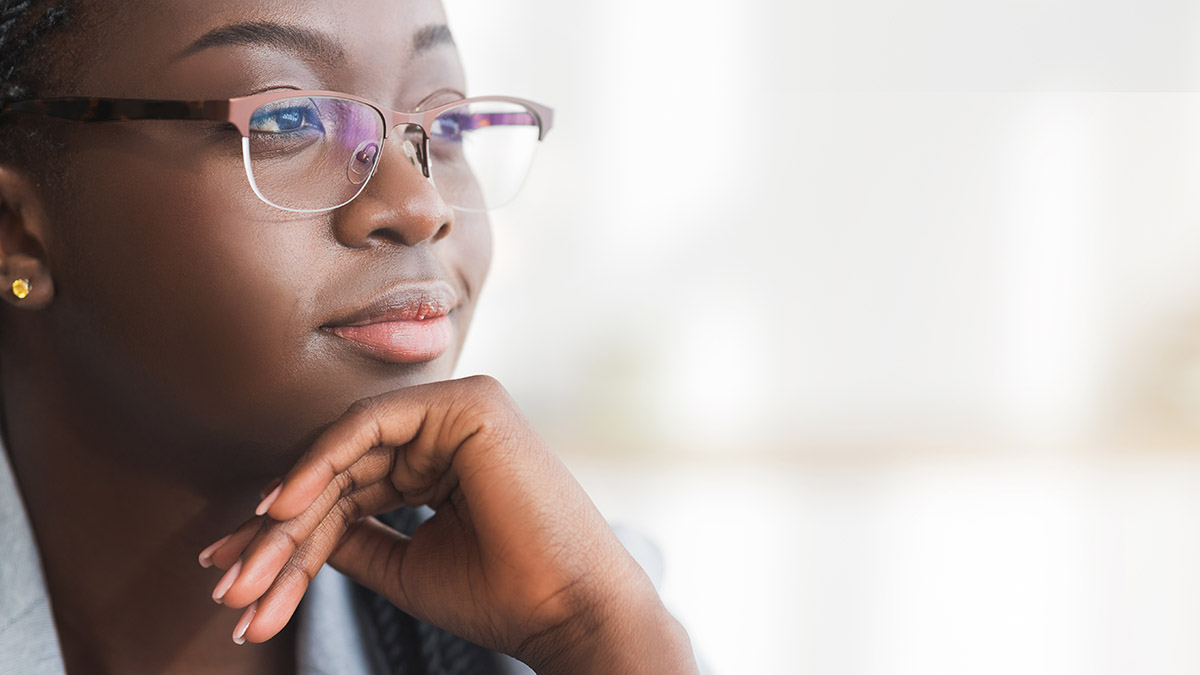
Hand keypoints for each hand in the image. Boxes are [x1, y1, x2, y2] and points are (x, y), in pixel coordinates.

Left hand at [197, 375, 697, 672]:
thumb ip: (353, 535)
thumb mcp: (403, 565)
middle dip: (277, 533)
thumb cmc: (499, 595)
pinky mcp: (470, 404)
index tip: (232, 580)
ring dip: (289, 512)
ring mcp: (461, 410)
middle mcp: (450, 428)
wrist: (566, 611)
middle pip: (340, 471)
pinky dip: (322, 461)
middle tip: (227, 586)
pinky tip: (279, 509)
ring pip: (346, 451)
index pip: (349, 487)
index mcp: (443, 460)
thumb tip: (287, 526)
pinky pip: (371, 426)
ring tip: (243, 569)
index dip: (286, 532)